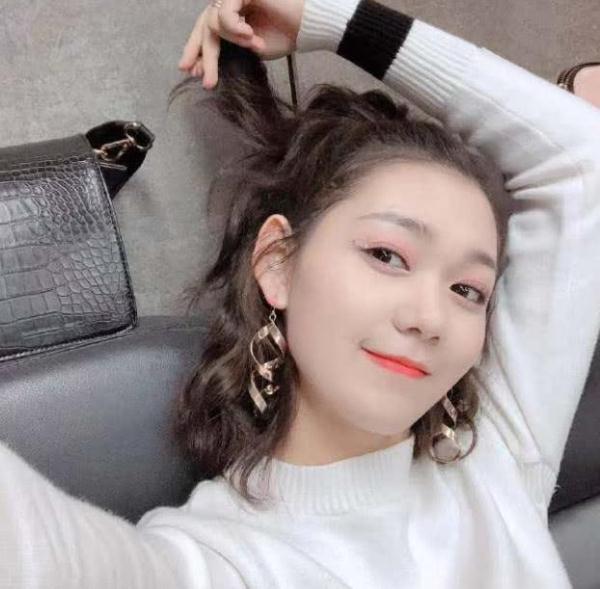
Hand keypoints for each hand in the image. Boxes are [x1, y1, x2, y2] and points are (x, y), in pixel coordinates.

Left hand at [178, 0, 304, 89]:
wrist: (307, 25)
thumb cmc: (285, 36)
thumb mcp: (251, 50)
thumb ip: (229, 53)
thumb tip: (200, 68)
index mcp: (231, 17)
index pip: (206, 32)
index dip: (197, 51)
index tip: (191, 72)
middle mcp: (229, 4)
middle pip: (203, 27)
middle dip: (203, 54)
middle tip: (205, 79)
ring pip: (213, 22)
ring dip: (231, 40)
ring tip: (252, 44)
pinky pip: (225, 13)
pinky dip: (234, 29)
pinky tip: (250, 35)